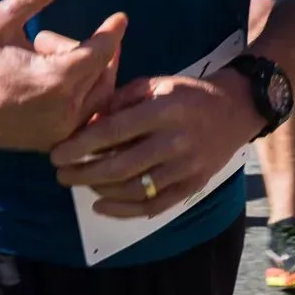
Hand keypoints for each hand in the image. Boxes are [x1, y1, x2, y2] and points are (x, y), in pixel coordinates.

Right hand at [0, 0, 123, 150]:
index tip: (119, 17)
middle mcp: (65, 110)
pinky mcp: (59, 141)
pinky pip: (90, 114)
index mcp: (54, 81)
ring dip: (91, 72)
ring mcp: (63, 130)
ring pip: (100, 94)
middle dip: (91, 50)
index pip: (101, 52)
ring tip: (63, 57)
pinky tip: (71, 78)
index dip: (111, 33)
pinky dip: (87, 93)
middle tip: (64, 40)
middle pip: (101, 71)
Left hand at [51, 70, 261, 218]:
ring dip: (100, 190)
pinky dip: (124, 210)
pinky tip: (101, 205)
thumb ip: (121, 100)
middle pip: (121, 165)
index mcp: (166, 111)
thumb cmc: (190, 95)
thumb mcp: (157, 84)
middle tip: (61, 174)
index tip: (57, 154)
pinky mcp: (193, 185)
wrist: (236, 110)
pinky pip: (154, 206)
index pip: (115, 132)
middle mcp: (177, 141)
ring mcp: (187, 167)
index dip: (81, 145)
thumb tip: (86, 123)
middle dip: (84, 173)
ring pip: (134, 189)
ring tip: (81, 184)